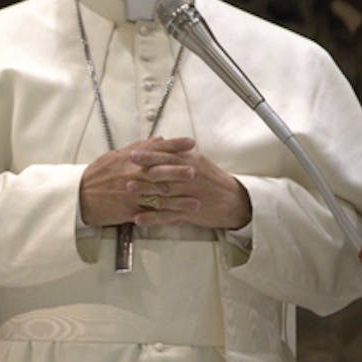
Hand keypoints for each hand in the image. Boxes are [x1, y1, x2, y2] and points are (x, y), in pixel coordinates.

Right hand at [79, 137, 200, 225]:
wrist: (80, 196)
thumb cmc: (99, 174)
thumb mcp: (116, 156)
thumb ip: (140, 147)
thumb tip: (160, 139)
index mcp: (130, 159)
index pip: (156, 149)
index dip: (175, 145)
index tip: (191, 142)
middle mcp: (132, 174)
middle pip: (160, 172)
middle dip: (179, 171)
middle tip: (197, 171)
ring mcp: (132, 193)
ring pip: (159, 196)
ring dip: (179, 200)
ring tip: (197, 202)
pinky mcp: (130, 210)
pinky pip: (151, 214)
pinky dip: (166, 217)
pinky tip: (180, 219)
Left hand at [124, 140, 250, 229]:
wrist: (235, 202)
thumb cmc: (213, 180)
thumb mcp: (199, 162)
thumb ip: (179, 154)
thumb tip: (159, 142)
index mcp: (192, 163)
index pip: (169, 156)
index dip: (150, 155)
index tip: (133, 153)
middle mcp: (191, 177)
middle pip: (165, 173)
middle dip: (145, 170)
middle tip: (126, 168)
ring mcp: (190, 196)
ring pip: (165, 193)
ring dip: (146, 191)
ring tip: (128, 189)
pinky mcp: (190, 213)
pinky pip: (169, 216)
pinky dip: (153, 218)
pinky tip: (138, 219)